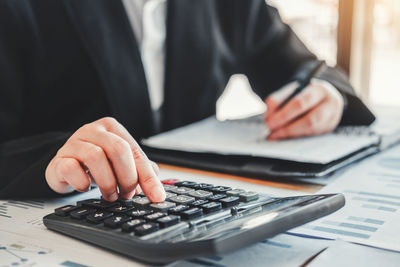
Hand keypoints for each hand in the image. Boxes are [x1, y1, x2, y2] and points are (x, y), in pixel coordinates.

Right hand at [45, 117, 164, 201]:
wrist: (65, 166)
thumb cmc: (97, 164)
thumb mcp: (121, 163)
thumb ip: (141, 171)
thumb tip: (157, 189)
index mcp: (112, 128)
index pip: (135, 151)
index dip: (148, 177)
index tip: (156, 196)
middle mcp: (93, 130)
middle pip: (118, 149)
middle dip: (127, 178)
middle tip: (127, 195)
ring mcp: (73, 142)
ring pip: (96, 157)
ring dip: (107, 183)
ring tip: (110, 195)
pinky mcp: (59, 158)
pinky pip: (71, 168)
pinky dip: (82, 183)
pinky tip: (86, 187)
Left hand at [265, 79, 343, 139]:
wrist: (323, 97)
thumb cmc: (303, 93)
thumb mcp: (291, 91)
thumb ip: (278, 101)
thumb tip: (268, 118)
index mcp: (320, 90)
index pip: (301, 103)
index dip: (284, 115)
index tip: (270, 123)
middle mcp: (330, 105)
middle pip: (310, 121)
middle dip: (288, 129)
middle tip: (272, 134)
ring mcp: (332, 119)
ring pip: (312, 131)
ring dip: (291, 136)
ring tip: (276, 136)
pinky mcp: (329, 130)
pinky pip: (312, 137)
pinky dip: (296, 138)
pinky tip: (285, 138)